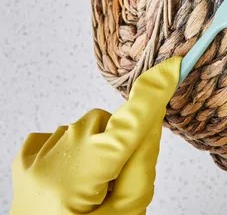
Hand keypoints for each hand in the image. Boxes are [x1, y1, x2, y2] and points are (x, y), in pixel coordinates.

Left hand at [11, 57, 180, 214]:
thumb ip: (142, 169)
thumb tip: (150, 126)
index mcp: (78, 177)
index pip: (128, 124)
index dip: (154, 93)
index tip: (173, 65)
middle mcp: (51, 159)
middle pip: (109, 123)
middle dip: (124, 143)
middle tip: (122, 184)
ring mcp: (34, 158)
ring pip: (86, 126)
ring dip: (100, 147)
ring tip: (94, 190)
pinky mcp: (25, 159)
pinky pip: (60, 134)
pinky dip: (75, 149)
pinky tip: (73, 178)